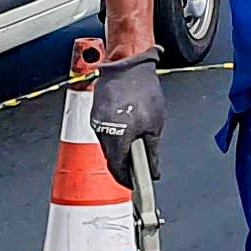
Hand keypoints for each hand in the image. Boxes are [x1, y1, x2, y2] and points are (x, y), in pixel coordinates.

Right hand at [89, 50, 163, 183]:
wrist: (128, 65)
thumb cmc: (142, 90)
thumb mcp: (155, 124)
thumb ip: (152, 152)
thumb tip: (153, 170)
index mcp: (118, 136)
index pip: (118, 168)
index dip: (126, 179)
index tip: (134, 185)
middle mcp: (103, 130)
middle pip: (111, 159)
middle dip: (123, 167)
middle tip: (137, 170)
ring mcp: (96, 121)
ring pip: (106, 146)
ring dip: (118, 151)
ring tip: (134, 146)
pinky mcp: (95, 114)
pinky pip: (103, 133)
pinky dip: (114, 138)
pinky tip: (126, 132)